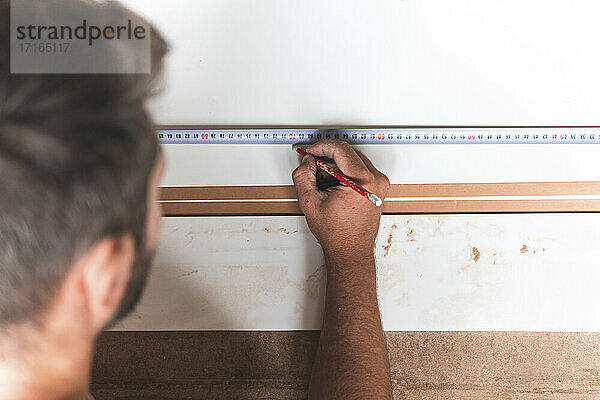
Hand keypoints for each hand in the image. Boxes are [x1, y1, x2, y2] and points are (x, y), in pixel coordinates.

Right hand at [292, 140, 389, 259]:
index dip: (321, 147)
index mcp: (363, 182)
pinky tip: (333, 186)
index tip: (311, 151)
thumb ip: (303, 175)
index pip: (341, 150)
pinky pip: (359, 169)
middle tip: (312, 166)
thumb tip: (307, 162)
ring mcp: (379, 184)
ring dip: (335, 165)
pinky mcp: (378, 187)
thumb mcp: (310, 202)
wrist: (351, 250)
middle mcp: (376, 180)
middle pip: (348, 153)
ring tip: (323, 183)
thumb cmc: (337, 233)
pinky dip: (343, 172)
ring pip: (353, 160)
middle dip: (327, 157)